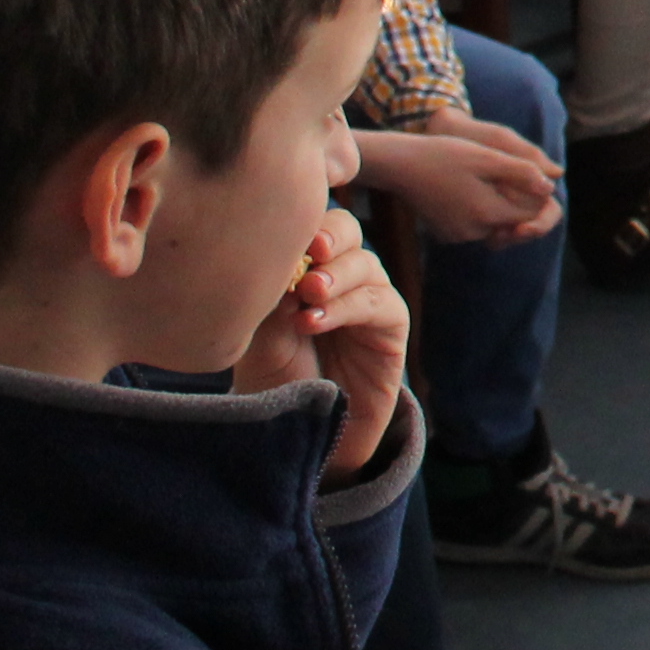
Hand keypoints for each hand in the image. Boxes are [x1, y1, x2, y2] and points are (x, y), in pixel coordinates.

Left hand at [231, 206, 409, 478]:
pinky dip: (348, 307)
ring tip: (307, 296)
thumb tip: (285, 262)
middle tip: (307, 254)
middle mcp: (339, 274)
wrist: (302, 432)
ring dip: (336, 275)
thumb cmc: (275, 379)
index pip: (310, 223)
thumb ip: (271, 298)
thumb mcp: (259, 336)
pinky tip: (315, 321)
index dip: (303, 217)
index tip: (280, 228)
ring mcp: (367, 296)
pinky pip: (379, 302)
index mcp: (304, 265)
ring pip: (364, 262)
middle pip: (344, 229)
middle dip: (327, 235)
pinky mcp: (391, 325)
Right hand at [359, 118, 561, 245]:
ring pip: (495, 225)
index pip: (531, 213)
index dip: (535, 194)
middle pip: (513, 222)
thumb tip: (550, 188)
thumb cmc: (444, 154)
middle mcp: (474, 232)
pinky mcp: (447, 234)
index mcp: (487, 213)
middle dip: (517, 202)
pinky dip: (480, 212)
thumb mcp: (487, 157)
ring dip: (499, 207)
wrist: (400, 165)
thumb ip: (522, 172)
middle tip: (504, 176)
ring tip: (486, 180)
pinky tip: (470, 190)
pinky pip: (476, 228)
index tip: (526, 174)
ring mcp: (458, 236)